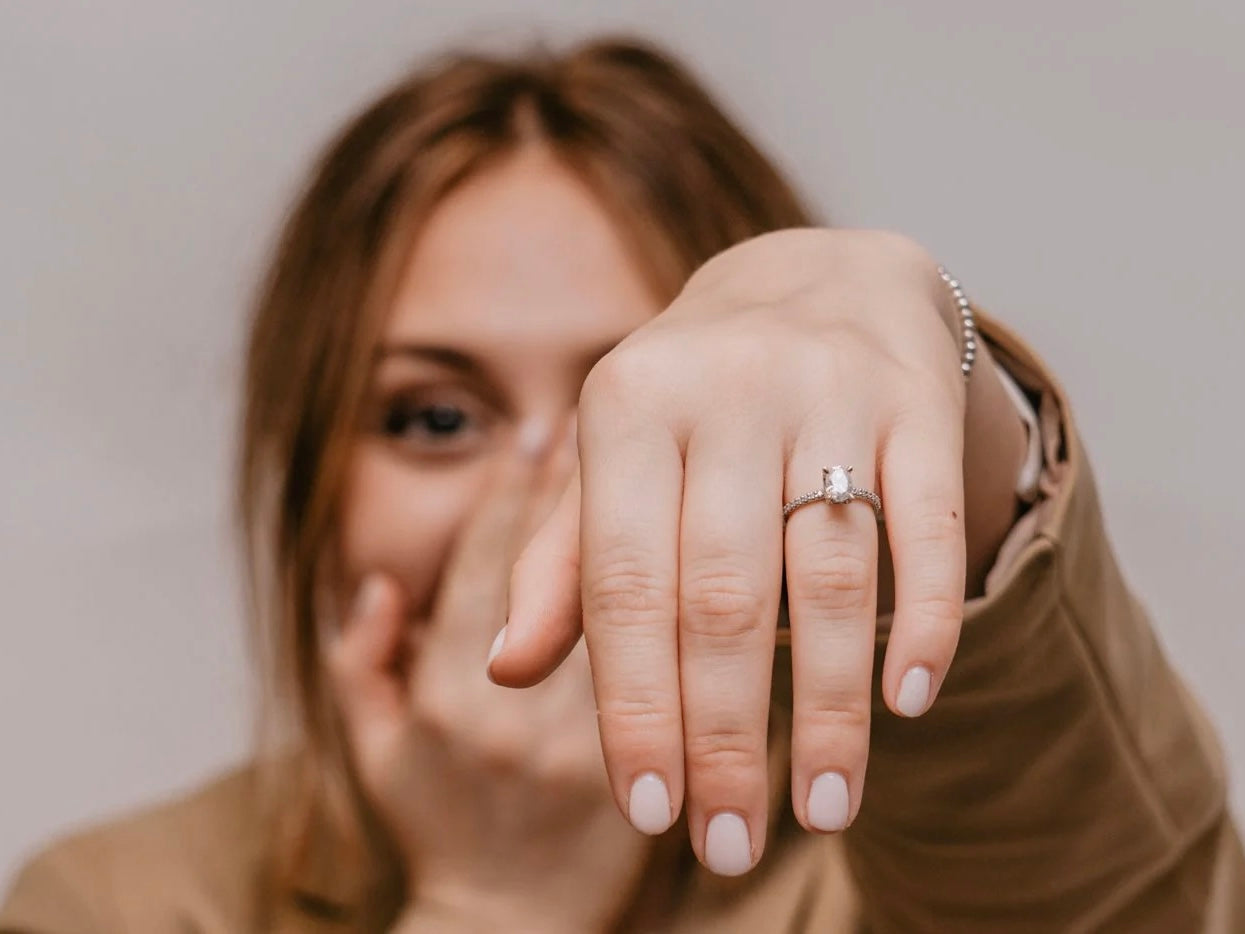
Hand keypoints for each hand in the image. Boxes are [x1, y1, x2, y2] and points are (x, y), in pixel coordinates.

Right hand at [328, 417, 648, 930]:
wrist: (514, 921)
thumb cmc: (442, 826)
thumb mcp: (378, 753)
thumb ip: (362, 666)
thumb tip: (379, 586)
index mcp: (443, 692)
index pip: (485, 565)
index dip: (513, 498)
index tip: (547, 431)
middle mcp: (512, 711)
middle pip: (561, 577)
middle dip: (588, 499)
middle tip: (629, 424)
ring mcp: (580, 740)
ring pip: (626, 618)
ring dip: (658, 541)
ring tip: (692, 465)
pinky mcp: (641, 770)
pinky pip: (668, 679)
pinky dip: (694, 620)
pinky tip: (733, 565)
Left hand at [490, 229, 983, 874]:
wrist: (820, 277)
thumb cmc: (696, 399)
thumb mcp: (613, 457)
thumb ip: (562, 561)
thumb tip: (503, 672)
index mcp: (628, 404)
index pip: (624, 584)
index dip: (635, 707)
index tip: (652, 812)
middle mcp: (724, 389)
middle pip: (723, 597)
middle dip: (727, 737)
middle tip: (729, 846)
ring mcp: (829, 388)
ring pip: (829, 576)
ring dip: (829, 709)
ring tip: (824, 810)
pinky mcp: (916, 401)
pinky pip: (926, 524)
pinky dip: (923, 618)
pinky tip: (911, 702)